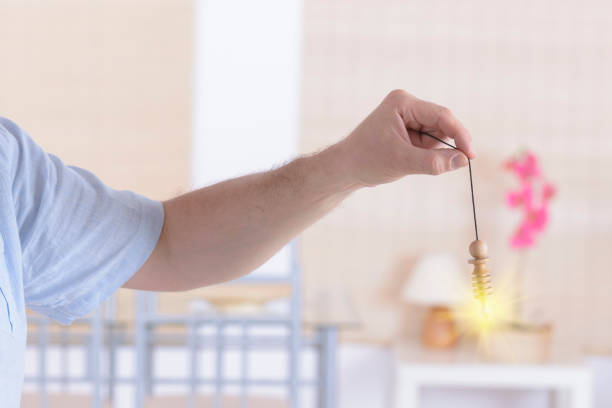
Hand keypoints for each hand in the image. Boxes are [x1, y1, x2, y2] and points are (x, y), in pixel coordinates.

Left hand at [337, 90, 474, 186]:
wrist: (345, 168)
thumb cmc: (367, 161)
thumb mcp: (402, 162)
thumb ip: (434, 162)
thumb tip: (463, 161)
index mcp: (402, 103)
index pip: (441, 115)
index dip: (460, 135)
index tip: (471, 155)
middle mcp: (407, 105)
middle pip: (442, 124)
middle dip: (442, 146)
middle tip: (438, 166)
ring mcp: (408, 116)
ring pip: (438, 135)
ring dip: (432, 152)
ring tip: (409, 161)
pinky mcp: (408, 129)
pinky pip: (429, 142)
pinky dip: (426, 154)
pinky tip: (409, 160)